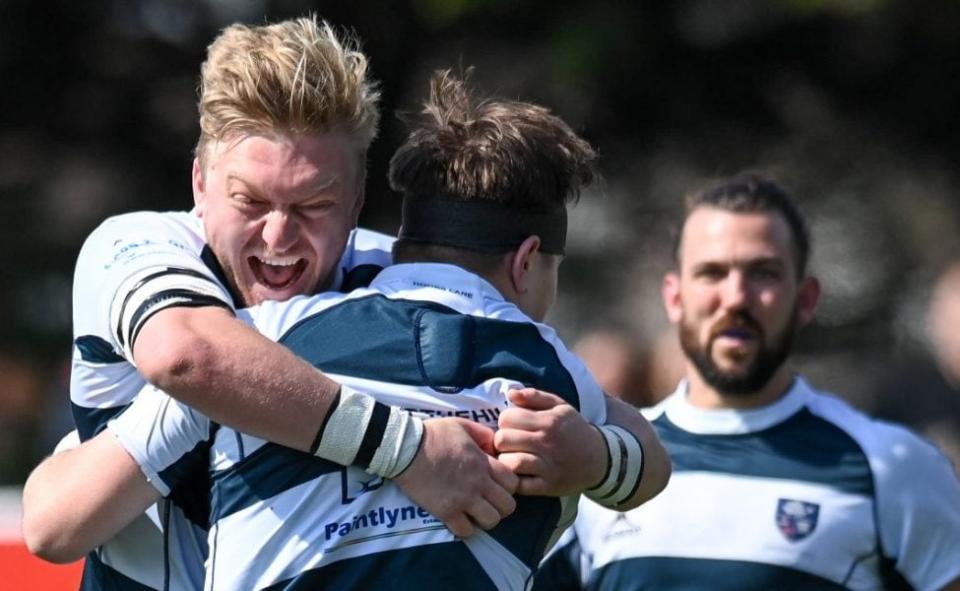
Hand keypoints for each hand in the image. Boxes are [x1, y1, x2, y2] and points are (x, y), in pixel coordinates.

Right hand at [393, 417, 517, 537]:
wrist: (405, 448)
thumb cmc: (433, 434)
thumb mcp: (463, 425)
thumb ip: (483, 434)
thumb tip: (495, 445)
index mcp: (483, 463)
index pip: (513, 483)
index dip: (509, 486)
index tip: (498, 484)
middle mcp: (478, 483)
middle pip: (508, 506)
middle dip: (502, 505)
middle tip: (490, 501)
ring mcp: (462, 499)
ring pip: (491, 521)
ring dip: (486, 519)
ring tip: (476, 513)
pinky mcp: (445, 512)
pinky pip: (466, 531)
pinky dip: (465, 529)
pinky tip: (459, 519)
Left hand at [495, 388, 605, 495]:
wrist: (599, 459)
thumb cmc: (573, 429)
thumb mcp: (559, 406)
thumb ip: (534, 396)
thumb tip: (510, 393)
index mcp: (548, 421)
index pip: (507, 418)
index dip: (505, 421)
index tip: (512, 426)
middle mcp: (547, 443)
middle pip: (503, 440)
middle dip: (501, 441)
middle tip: (509, 443)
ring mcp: (547, 466)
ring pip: (509, 463)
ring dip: (505, 461)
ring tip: (511, 457)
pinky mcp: (547, 486)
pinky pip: (520, 485)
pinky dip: (513, 480)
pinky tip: (518, 473)